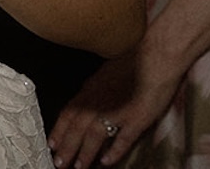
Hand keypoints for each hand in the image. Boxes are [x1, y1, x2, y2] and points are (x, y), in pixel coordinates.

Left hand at [50, 49, 178, 166]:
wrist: (156, 52)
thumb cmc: (133, 58)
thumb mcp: (105, 71)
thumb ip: (95, 87)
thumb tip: (87, 97)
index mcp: (91, 89)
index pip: (68, 113)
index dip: (59, 130)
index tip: (52, 144)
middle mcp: (99, 100)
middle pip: (77, 128)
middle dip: (67, 147)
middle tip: (59, 163)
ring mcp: (117, 110)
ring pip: (95, 136)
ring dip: (85, 153)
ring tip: (79, 167)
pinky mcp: (136, 118)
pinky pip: (122, 138)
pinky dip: (114, 152)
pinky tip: (106, 162)